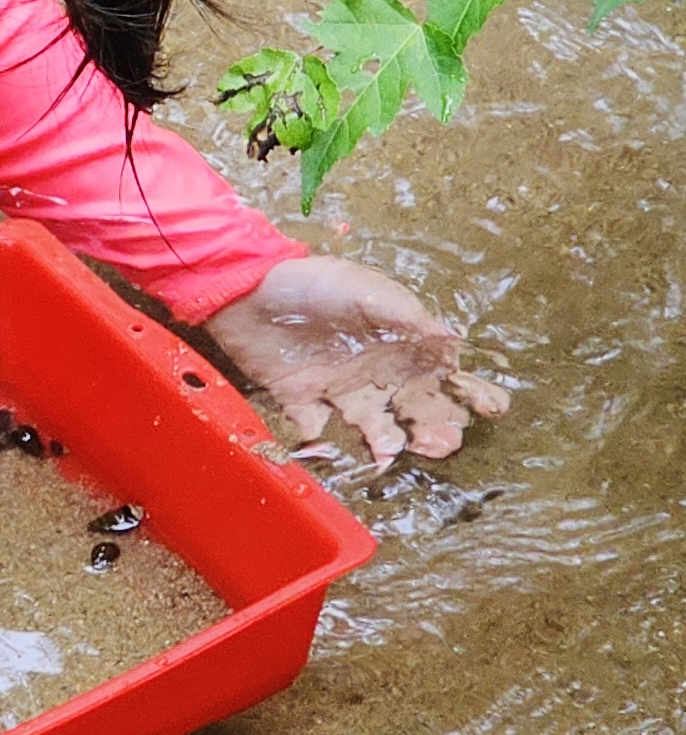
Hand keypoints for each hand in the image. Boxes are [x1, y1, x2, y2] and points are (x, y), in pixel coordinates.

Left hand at [202, 253, 508, 469]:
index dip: (470, 392)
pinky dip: (326, 445)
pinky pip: (317, 432)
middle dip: (437, 428)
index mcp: (396, 345)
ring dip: (390, 443)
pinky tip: (338, 452)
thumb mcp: (366, 290)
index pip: (443, 374)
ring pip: (374, 427)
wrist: (243, 288)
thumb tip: (454, 343)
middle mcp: (373, 372)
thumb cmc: (312, 282)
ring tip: (401, 450)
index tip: (492, 409)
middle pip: (415, 409)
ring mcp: (337, 389)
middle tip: (445, 440)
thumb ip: (408, 317)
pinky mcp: (298, 400)